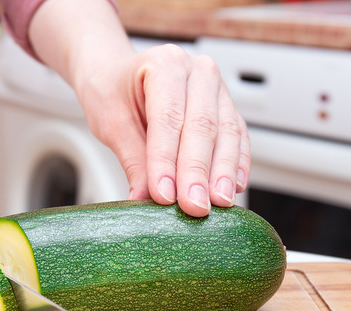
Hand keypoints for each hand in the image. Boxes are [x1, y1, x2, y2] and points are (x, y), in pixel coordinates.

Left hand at [27, 0, 249, 216]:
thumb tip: (143, 200)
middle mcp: (197, 71)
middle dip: (198, 172)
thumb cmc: (112, 92)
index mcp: (164, 64)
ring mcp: (217, 88)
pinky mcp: (226, 108)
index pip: (167, 118)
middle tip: (195, 206)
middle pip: (202, 126)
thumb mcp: (111, 124)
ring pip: (227, 132)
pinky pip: (238, 137)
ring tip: (218, 203)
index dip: (167, 160)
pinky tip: (234, 187)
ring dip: (223, 172)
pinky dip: (238, 164)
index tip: (164, 195)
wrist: (118, 76)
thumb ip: (132, 160)